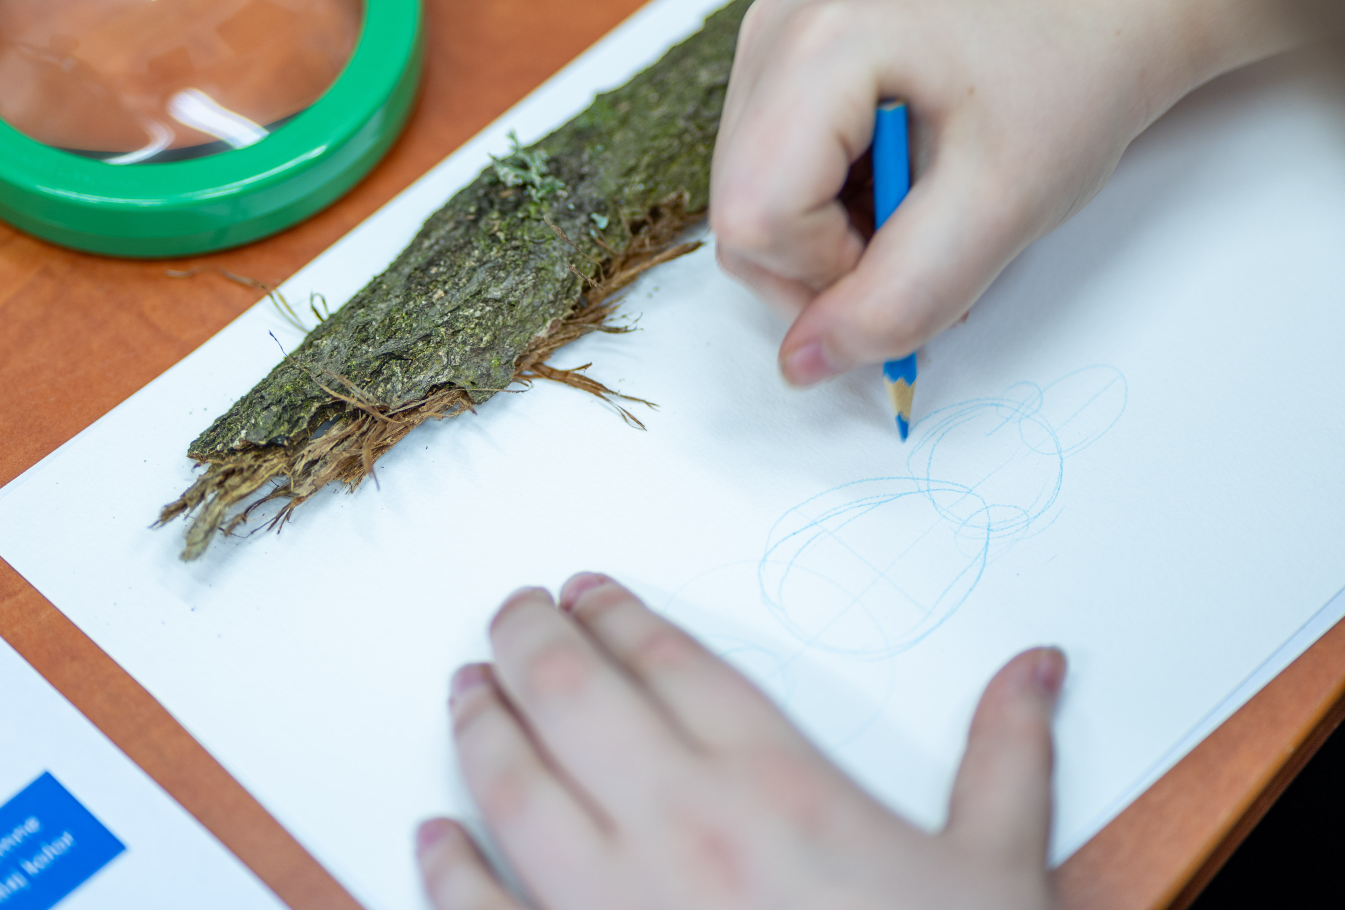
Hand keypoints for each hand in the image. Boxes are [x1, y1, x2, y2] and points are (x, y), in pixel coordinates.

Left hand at [416, 573, 1066, 909]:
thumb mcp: (1001, 869)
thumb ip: (1008, 754)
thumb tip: (1037, 662)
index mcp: (777, 786)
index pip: (671, 663)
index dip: (618, 613)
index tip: (586, 588)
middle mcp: (682, 828)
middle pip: (574, 696)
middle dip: (529, 636)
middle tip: (510, 608)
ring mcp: (616, 906)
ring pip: (514, 788)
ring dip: (478, 726)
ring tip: (462, 686)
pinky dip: (445, 873)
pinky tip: (428, 837)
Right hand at [709, 0, 1310, 384]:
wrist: (1102, 18)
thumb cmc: (1070, 79)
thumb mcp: (999, 211)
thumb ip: (898, 300)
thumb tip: (803, 363)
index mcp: (817, 44)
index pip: (755, 218)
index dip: (831, 271)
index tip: (919, 244)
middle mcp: (773, 38)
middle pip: (739, 222)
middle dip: (829, 266)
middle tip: (926, 234)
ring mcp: (769, 55)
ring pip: (749, 216)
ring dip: (832, 249)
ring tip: (918, 208)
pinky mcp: (779, 79)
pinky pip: (767, 192)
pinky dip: (830, 222)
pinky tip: (894, 188)